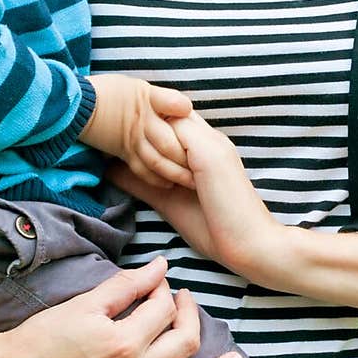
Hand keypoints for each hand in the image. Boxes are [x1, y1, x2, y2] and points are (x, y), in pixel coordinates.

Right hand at [0, 255, 241, 357]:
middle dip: (187, 314)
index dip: (163, 288)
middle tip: (180, 299)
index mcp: (124, 342)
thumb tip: (160, 268)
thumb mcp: (84, 304)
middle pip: (183, 342)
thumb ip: (126, 286)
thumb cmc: (40, 336)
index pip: (162, 308)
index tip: (156, 279)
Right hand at [82, 74, 194, 187]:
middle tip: (205, 165)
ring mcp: (132, 139)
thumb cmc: (109, 93)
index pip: (174, 104)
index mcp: (146, 98)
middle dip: (188, 155)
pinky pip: (142, 170)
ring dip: (177, 172)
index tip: (194, 116)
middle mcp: (142, 121)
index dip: (184, 111)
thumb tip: (186, 108)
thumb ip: (162, 98)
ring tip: (193, 180)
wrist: (75, 107)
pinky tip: (169, 183)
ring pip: (159, 161)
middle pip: (170, 142)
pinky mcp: (124, 152)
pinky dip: (157, 178)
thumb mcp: (136, 86)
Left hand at [110, 113, 287, 284]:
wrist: (250, 245)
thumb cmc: (215, 227)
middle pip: (169, 112)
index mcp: (207, 148)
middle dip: (140, 115)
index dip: (147, 122)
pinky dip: (151, 139)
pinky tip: (129, 147)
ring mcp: (211, 143)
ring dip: (142, 123)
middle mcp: (211, 139)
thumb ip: (145, 184)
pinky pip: (174, 132)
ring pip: (169, 117)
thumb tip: (112, 171)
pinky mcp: (209, 154)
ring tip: (110, 126)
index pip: (173, 121)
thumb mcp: (170, 200)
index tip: (119, 125)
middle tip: (107, 119)